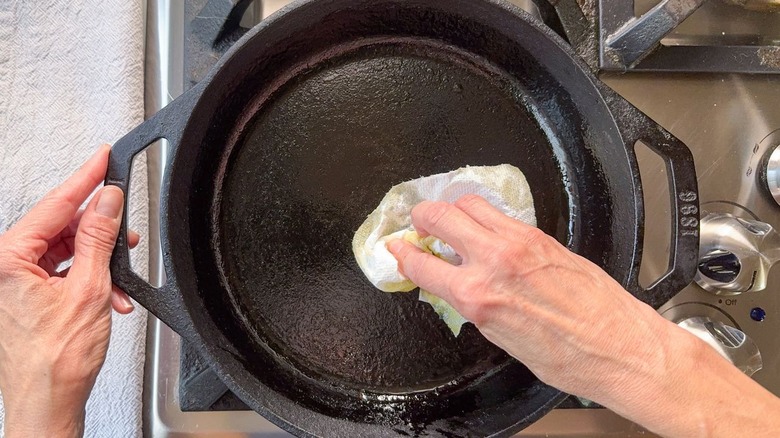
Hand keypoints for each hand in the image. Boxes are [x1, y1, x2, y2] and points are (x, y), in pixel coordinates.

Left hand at [0, 146, 136, 437]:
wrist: (48, 400)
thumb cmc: (54, 359)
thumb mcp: (89, 288)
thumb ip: (99, 237)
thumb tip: (107, 201)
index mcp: (9, 258)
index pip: (55, 205)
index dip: (85, 179)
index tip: (103, 157)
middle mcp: (7, 267)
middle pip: (61, 227)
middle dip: (99, 229)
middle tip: (125, 221)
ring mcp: (17, 282)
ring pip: (66, 250)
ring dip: (100, 260)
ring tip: (122, 273)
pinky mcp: (31, 296)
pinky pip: (65, 271)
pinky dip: (91, 278)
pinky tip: (112, 293)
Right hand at [388, 195, 779, 437]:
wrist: (619, 347)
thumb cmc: (568, 357)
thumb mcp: (502, 340)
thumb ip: (472, 306)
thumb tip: (455, 288)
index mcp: (477, 296)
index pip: (421, 263)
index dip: (402, 252)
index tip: (397, 247)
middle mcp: (494, 261)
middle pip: (439, 215)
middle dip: (421, 216)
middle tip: (419, 223)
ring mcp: (519, 242)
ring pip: (470, 202)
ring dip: (452, 207)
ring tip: (451, 219)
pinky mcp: (541, 235)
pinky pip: (500, 212)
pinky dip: (484, 213)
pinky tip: (486, 227)